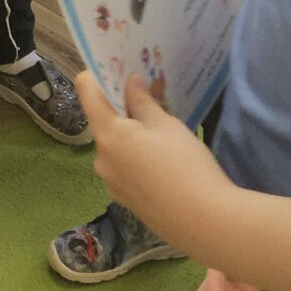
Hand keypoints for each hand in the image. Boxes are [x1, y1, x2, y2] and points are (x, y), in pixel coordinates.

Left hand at [77, 71, 230, 253]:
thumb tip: (129, 83)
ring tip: (164, 137)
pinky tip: (164, 166)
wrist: (205, 223)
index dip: (98, 75)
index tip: (118, 67)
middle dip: (124, 109)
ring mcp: (112, 184)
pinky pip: (125, 170)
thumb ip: (142, 102)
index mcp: (108, 134)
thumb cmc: (185, 165)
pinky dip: (137, 160)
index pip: (86, 91)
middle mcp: (101, 159)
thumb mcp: (167, 125)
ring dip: (132, 137)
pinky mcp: (125, 202)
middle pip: (104, 121)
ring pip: (116, 147)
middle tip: (153, 100)